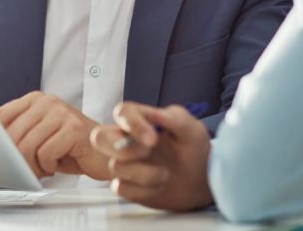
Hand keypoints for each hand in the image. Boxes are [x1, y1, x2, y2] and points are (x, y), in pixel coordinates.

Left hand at [0, 91, 107, 178]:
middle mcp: (47, 101)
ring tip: (44, 168)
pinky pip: (45, 153)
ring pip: (26, 145)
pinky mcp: (74, 128)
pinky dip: (48, 166)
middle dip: (14, 159)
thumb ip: (16, 133)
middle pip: (11, 135)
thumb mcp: (39, 137)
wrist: (106, 152)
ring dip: (32, 165)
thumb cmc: (70, 148)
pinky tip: (57, 165)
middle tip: (26, 169)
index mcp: (34, 100)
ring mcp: (61, 113)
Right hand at [90, 102, 212, 210]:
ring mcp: (125, 162)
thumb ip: (174, 118)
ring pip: (114, 166)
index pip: (123, 112)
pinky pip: (120, 187)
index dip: (133, 124)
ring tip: (165, 173)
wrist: (202, 181)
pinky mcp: (126, 184)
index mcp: (142, 120)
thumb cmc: (195, 150)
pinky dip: (142, 190)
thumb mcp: (192, 129)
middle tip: (147, 153)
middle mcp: (127, 139)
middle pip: (100, 137)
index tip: (153, 139)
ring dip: (144, 173)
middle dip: (120, 148)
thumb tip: (155, 113)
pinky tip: (158, 186)